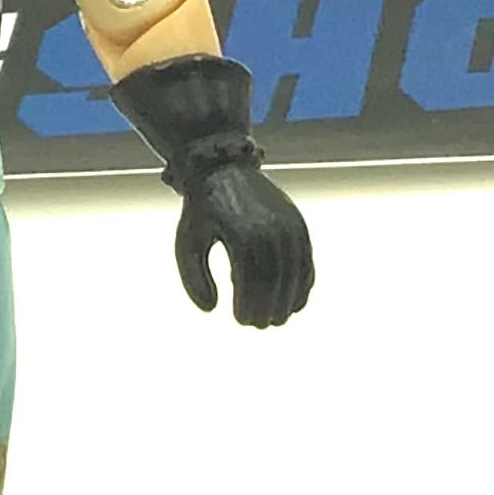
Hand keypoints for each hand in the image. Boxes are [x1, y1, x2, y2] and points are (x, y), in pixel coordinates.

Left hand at [175, 163, 313, 327]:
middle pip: (275, 280)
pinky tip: (294, 302)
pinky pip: (306, 260)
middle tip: (259, 325)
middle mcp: (269, 228)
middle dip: (269, 308)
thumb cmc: (201, 212)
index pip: (250, 280)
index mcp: (240, 232)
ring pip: (295, 273)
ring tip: (276, 319)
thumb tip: (210, 309)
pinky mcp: (297, 224)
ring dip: (288, 301)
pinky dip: (303, 284)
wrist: (222, 169)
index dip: (249, 305)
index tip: (241, 321)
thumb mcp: (187, 243)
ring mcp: (287, 224)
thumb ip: (194, 278)